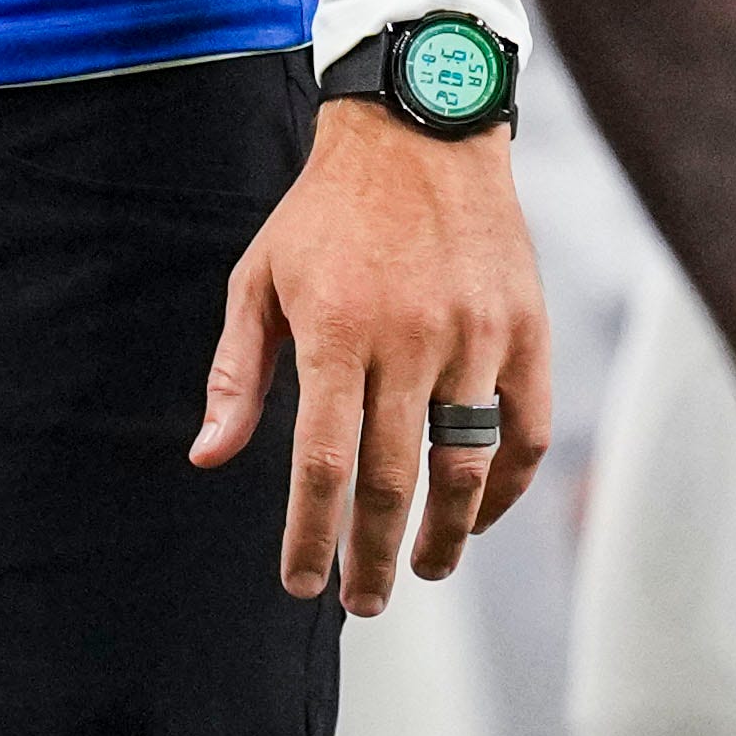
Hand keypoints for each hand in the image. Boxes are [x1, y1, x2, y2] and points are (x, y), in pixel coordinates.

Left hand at [192, 100, 547, 612]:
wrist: (419, 131)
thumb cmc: (324, 212)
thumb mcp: (259, 279)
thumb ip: (237, 374)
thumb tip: (210, 458)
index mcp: (334, 331)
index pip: (322, 464)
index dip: (312, 535)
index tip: (301, 585)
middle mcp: (409, 340)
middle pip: (394, 482)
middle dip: (374, 557)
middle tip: (362, 603)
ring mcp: (476, 337)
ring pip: (464, 468)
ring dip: (444, 536)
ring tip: (422, 570)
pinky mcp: (526, 330)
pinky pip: (523, 432)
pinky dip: (504, 487)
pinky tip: (477, 514)